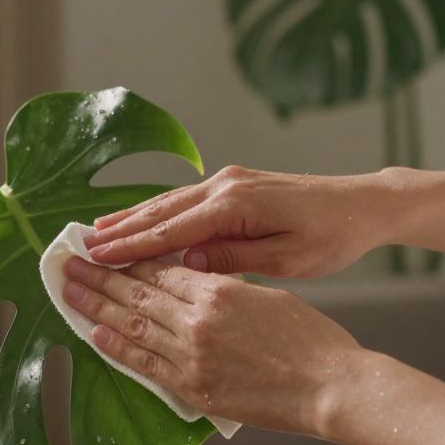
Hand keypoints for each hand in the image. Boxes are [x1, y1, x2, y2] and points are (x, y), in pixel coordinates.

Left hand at [61, 256, 361, 436]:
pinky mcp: (194, 387)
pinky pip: (145, 364)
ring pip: (133, 325)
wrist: (331, 386)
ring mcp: (192, 355)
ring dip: (97, 307)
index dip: (126, 259)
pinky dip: (118, 347)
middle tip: (68, 263)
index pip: (158, 271)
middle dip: (99, 277)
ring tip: (70, 291)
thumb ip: (227, 286)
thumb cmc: (311, 339)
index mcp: (218, 290)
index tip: (102, 250)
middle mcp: (198, 319)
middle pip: (136, 294)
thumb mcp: (268, 294)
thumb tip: (197, 280)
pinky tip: (96, 332)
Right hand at [84, 166, 392, 277]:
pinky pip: (185, 199)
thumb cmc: (332, 237)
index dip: (131, 247)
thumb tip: (187, 264)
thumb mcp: (287, 260)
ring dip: (131, 217)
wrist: (364, 204)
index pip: (171, 231)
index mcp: (236, 206)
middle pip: (160, 212)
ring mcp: (229, 181)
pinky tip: (138, 219)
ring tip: (96, 232)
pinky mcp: (235, 184)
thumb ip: (234, 258)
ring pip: (168, 201)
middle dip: (119, 230)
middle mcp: (226, 186)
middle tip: (81, 247)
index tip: (97, 258)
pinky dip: (156, 210)